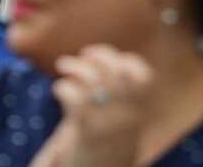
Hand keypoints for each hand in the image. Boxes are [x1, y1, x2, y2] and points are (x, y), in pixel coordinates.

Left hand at [30, 45, 152, 166]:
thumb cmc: (103, 147)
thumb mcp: (118, 125)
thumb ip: (116, 98)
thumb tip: (101, 59)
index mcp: (136, 113)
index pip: (143, 77)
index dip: (128, 60)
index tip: (114, 58)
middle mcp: (125, 116)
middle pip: (116, 70)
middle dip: (100, 54)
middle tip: (86, 54)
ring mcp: (107, 123)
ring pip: (92, 79)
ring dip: (75, 66)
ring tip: (63, 65)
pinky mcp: (85, 131)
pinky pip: (74, 98)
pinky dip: (63, 87)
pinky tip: (59, 90)